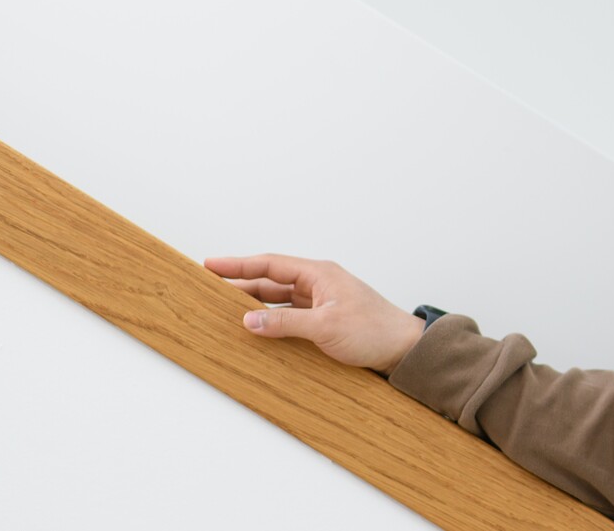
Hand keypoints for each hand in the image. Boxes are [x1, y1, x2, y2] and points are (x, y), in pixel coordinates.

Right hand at [203, 253, 424, 373]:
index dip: (239, 265)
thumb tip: (249, 319)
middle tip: (209, 288)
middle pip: (271, 280)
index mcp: (320, 274)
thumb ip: (285, 322)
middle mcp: (319, 283)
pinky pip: (290, 315)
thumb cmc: (375, 330)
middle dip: (241, 283)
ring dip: (254, 304)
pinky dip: (272, 320)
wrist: (404, 349)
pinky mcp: (324, 319)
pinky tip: (256, 328)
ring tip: (224, 309)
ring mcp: (322, 301)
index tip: (211, 265)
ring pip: (279, 299)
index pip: (270, 264)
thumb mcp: (326, 326)